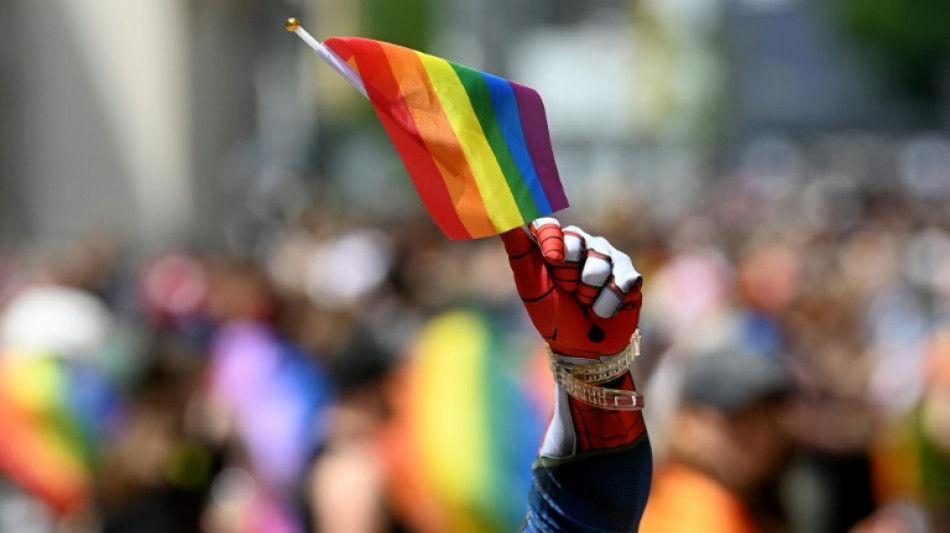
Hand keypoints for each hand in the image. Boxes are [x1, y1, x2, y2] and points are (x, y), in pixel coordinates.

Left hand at [501, 218, 642, 358]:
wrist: (582, 348)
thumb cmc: (553, 315)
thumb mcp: (530, 285)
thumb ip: (519, 249)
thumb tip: (505, 217)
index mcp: (555, 243)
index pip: (550, 225)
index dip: (552, 243)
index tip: (553, 261)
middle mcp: (583, 244)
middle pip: (576, 242)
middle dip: (568, 275)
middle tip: (568, 291)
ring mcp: (608, 257)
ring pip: (598, 265)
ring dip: (587, 293)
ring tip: (585, 302)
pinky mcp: (629, 274)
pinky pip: (620, 281)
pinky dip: (607, 304)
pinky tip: (603, 310)